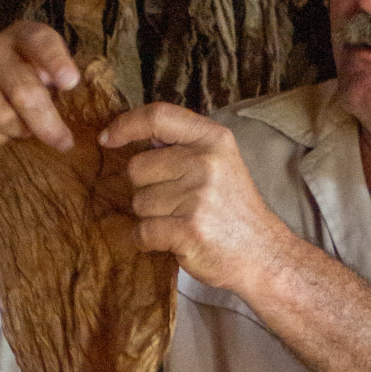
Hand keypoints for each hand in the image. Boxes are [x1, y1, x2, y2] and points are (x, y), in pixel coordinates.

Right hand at [0, 21, 80, 157]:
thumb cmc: (23, 85)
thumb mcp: (45, 77)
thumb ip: (59, 80)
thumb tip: (71, 88)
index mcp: (24, 36)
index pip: (41, 42)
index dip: (56, 61)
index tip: (70, 82)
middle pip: (24, 92)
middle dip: (47, 124)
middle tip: (63, 142)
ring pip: (3, 118)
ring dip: (17, 132)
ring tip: (18, 127)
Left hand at [99, 104, 293, 296]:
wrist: (263, 255)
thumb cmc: (235, 211)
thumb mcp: (221, 163)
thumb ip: (185, 146)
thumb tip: (134, 135)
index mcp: (213, 139)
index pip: (158, 116)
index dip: (126, 125)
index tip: (107, 138)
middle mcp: (206, 162)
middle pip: (138, 168)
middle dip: (147, 189)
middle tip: (177, 204)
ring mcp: (198, 197)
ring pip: (139, 202)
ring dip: (152, 217)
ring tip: (182, 222)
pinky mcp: (189, 230)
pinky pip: (143, 232)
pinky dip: (147, 241)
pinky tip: (171, 241)